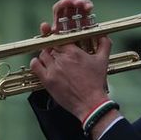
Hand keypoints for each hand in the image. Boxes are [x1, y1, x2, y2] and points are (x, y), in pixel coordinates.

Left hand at [31, 0, 114, 120]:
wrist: (90, 103)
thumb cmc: (96, 83)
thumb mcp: (103, 61)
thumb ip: (104, 45)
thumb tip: (104, 36)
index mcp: (74, 52)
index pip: (61, 38)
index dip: (60, 40)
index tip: (61, 43)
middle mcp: (62, 58)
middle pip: (51, 46)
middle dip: (54, 48)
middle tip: (58, 53)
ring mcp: (53, 69)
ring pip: (43, 54)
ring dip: (46, 55)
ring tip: (52, 60)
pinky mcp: (47, 80)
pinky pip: (35, 65)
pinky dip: (36, 62)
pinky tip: (41, 64)